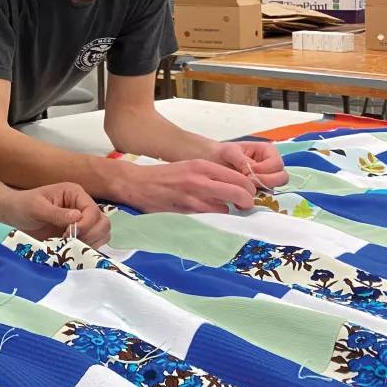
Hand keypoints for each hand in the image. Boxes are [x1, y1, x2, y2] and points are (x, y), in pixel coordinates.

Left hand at [3, 183, 110, 247]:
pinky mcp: (78, 234)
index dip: (86, 224)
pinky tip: (72, 249)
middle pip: (103, 222)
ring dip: (91, 242)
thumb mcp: (37, 207)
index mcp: (74, 193)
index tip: (69, 233)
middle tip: (70, 241)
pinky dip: (87, 248)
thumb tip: (78, 217)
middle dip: (91, 234)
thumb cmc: (23, 206)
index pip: (92, 210)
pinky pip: (93, 243)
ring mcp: (82, 221)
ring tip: (70, 245)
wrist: (13, 215)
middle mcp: (82, 206)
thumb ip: (57, 213)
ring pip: (102, 233)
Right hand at [125, 160, 257, 213]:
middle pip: (239, 194)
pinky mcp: (186, 214)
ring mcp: (193, 199)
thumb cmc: (165, 175)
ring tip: (219, 210)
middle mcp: (200, 181)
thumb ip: (212, 174)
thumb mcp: (190, 166)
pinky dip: (211, 220)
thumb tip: (237, 187)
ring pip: (226, 210)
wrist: (137, 184)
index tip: (248, 194)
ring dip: (226, 213)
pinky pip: (209, 220)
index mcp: (202, 166)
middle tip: (244, 206)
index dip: (249, 189)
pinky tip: (205, 216)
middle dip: (247, 203)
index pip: (240, 178)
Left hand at [211, 141, 288, 189]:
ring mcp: (268, 178)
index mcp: (267, 152)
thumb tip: (251, 171)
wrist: (213, 162)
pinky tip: (244, 194)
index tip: (248, 171)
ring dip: (262, 188)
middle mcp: (271, 166)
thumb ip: (242, 160)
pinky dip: (258, 196)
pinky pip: (266, 196)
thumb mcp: (230, 151)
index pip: (277, 163)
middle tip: (249, 181)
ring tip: (245, 186)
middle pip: (282, 177)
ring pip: (276, 187)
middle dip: (266, 180)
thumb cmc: (223, 153)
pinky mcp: (261, 189)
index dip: (265, 169)